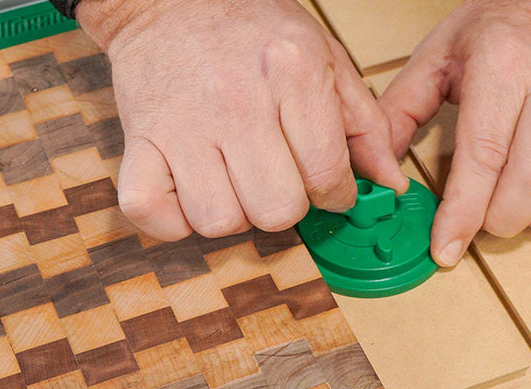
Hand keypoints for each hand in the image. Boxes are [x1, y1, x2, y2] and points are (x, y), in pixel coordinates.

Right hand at [76, 0, 407, 240]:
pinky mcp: (140, 139)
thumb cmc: (249, 26)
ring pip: (218, 221)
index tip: (327, 187)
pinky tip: (191, 193)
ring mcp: (183, 124)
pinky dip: (172, 219)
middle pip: (276, 210)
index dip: (335, 195)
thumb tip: (389, 182)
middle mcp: (237, 101)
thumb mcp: (322, 56)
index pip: (326, 175)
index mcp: (292, 73)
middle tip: (279, 180)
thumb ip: (364, 122)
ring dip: (232, 213)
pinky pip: (151, 213)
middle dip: (286, 206)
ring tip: (234, 181)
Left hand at [378, 0, 530, 266]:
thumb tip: (378, 171)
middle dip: (500, 220)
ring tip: (520, 209)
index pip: (483, 156)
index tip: (445, 248)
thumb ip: (401, 111)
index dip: (462, 213)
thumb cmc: (498, 25)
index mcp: (503, 68)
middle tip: (482, 221)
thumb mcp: (437, 55)